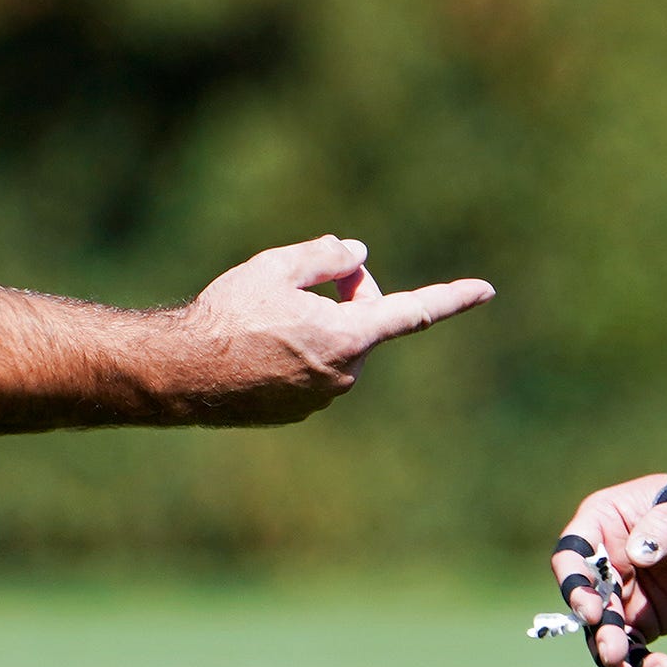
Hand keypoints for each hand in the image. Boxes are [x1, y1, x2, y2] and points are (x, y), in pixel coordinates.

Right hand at [171, 237, 492, 424]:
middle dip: (351, 294)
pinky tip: (257, 342)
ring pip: (339, 347)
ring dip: (321, 323)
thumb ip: (328, 255)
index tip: (486, 290)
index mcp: (348, 338)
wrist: (179, 372)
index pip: (414, 311)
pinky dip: (300, 351)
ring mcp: (320, 399)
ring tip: (269, 314)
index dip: (452, 297)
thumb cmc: (227, 315)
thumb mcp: (277, 266)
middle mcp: (344, 375)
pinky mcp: (296, 411)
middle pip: (367, 322)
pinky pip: (314, 371)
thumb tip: (359, 256)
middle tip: (314, 276)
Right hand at [548, 475, 666, 666]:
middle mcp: (602, 566)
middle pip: (586, 603)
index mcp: (602, 525)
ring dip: (612, 661)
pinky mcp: (642, 622)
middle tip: (612, 654)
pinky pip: (635, 650)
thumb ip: (663, 527)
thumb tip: (639, 554)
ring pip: (604, 634)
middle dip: (598, 631)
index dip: (574, 584)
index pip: (571, 556)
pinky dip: (644, 666)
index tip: (589, 611)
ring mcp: (620, 597)